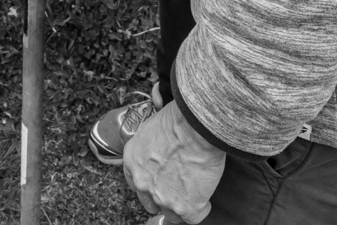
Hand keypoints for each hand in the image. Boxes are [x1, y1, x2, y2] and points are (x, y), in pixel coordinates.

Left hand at [123, 102, 224, 224]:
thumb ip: (148, 146)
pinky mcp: (185, 208)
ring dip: (181, 205)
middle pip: (150, 202)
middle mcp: (143, 183)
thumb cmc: (176, 121)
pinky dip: (201, 208)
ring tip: (193, 192)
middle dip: (162, 196)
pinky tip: (205, 196)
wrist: (194, 128)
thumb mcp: (150, 128)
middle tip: (176, 188)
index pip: (134, 184)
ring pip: (171, 214)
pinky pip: (194, 217)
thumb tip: (157, 148)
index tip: (157, 182)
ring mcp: (163, 198)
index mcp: (131, 162)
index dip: (148, 184)